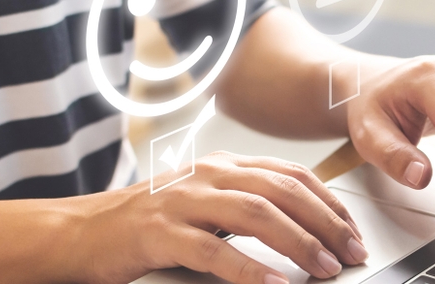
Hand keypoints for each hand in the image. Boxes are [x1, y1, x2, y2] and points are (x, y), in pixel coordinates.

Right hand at [70, 152, 366, 283]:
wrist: (81, 231)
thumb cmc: (149, 222)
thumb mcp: (204, 202)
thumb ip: (247, 206)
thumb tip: (306, 231)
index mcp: (223, 165)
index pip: (291, 175)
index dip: (329, 203)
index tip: (353, 231)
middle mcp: (208, 174)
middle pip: (282, 190)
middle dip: (326, 223)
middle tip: (352, 253)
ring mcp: (183, 201)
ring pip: (256, 214)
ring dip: (299, 243)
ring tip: (325, 269)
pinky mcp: (160, 233)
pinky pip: (214, 251)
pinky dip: (249, 270)